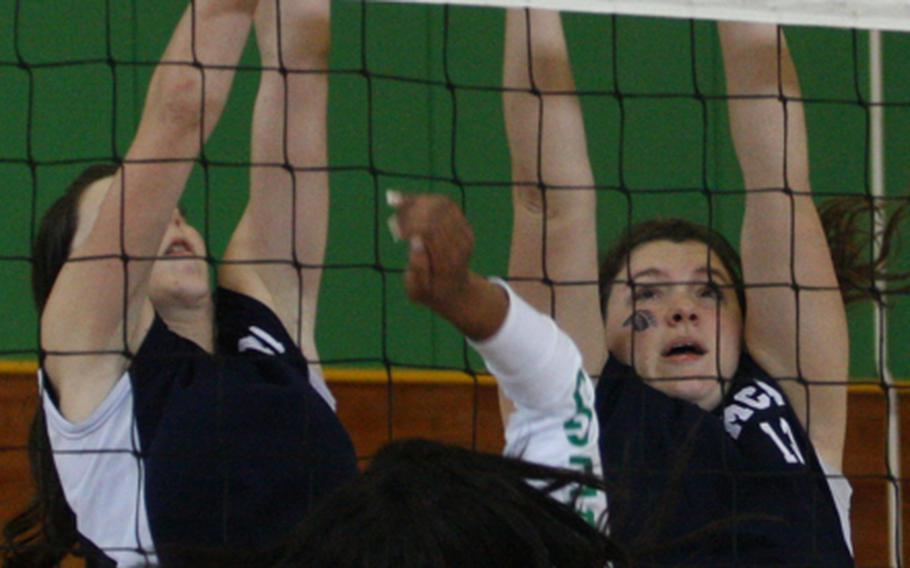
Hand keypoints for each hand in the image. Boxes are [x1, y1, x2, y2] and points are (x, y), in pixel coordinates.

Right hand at [388, 192, 474, 311]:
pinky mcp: (464, 225)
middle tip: (394, 218)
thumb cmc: (431, 292)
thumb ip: (416, 269)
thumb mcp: (418, 291)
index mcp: (448, 261)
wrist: (456, 291)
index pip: (430, 230)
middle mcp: (461, 244)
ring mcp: (465, 233)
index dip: (410, 223)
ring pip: (441, 204)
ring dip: (417, 202)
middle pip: (436, 213)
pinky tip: (406, 201)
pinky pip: (445, 204)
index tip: (394, 228)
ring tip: (397, 205)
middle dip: (412, 210)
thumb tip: (416, 240)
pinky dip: (424, 200)